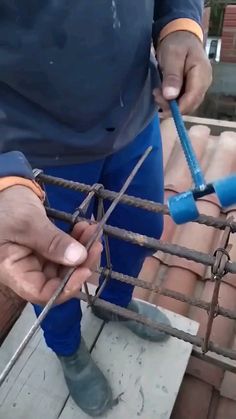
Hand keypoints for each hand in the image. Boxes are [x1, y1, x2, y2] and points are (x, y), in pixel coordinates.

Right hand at [0, 186, 101, 304]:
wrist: (4, 189)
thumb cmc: (7, 207)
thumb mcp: (29, 223)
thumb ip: (52, 242)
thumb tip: (78, 258)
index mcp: (13, 271)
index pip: (40, 292)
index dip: (65, 287)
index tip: (85, 270)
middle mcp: (25, 271)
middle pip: (57, 280)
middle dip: (80, 264)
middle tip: (95, 245)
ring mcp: (36, 261)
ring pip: (65, 266)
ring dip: (82, 251)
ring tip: (92, 231)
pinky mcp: (45, 250)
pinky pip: (64, 252)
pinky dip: (77, 242)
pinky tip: (85, 228)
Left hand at [153, 31, 211, 117]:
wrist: (181, 36)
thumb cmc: (177, 43)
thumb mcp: (172, 55)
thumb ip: (172, 75)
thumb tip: (170, 96)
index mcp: (202, 74)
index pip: (193, 99)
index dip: (178, 108)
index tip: (161, 105)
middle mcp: (203, 84)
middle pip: (190, 105)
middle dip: (172, 106)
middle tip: (156, 94)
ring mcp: (198, 88)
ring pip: (185, 106)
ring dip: (170, 104)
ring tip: (157, 92)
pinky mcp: (191, 90)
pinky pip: (182, 102)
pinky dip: (171, 101)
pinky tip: (162, 93)